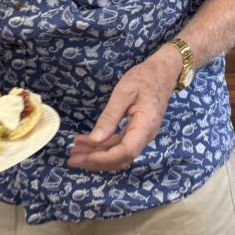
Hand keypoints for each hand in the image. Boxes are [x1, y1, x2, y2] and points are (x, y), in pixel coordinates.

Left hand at [67, 54, 176, 171]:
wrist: (162, 72)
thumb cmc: (144, 78)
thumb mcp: (124, 92)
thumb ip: (110, 117)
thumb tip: (95, 140)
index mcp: (145, 125)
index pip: (126, 152)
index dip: (104, 158)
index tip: (83, 156)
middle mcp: (146, 135)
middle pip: (121, 158)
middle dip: (96, 161)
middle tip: (72, 158)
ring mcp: (141, 135)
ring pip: (119, 154)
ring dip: (97, 155)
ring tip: (75, 151)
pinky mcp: (136, 132)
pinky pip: (119, 145)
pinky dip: (102, 147)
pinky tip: (87, 142)